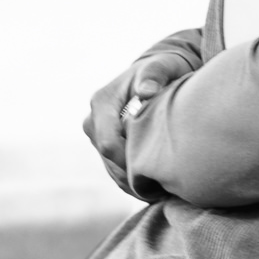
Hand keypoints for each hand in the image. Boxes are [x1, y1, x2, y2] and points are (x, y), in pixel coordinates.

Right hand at [83, 44, 199, 196]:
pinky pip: (114, 169)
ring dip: (131, 183)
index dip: (127, 161)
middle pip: (107, 159)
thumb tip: (146, 91)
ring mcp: (98, 133)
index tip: (154, 171)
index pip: (107, 142)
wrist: (158, 72)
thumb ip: (154, 75)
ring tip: (160, 192)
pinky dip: (132, 182)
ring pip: (110, 168)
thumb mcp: (163, 66)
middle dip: (131, 176)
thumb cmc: (163, 68)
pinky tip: (153, 189)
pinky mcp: (105, 144)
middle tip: (161, 189)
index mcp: (102, 101)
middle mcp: (94, 119)